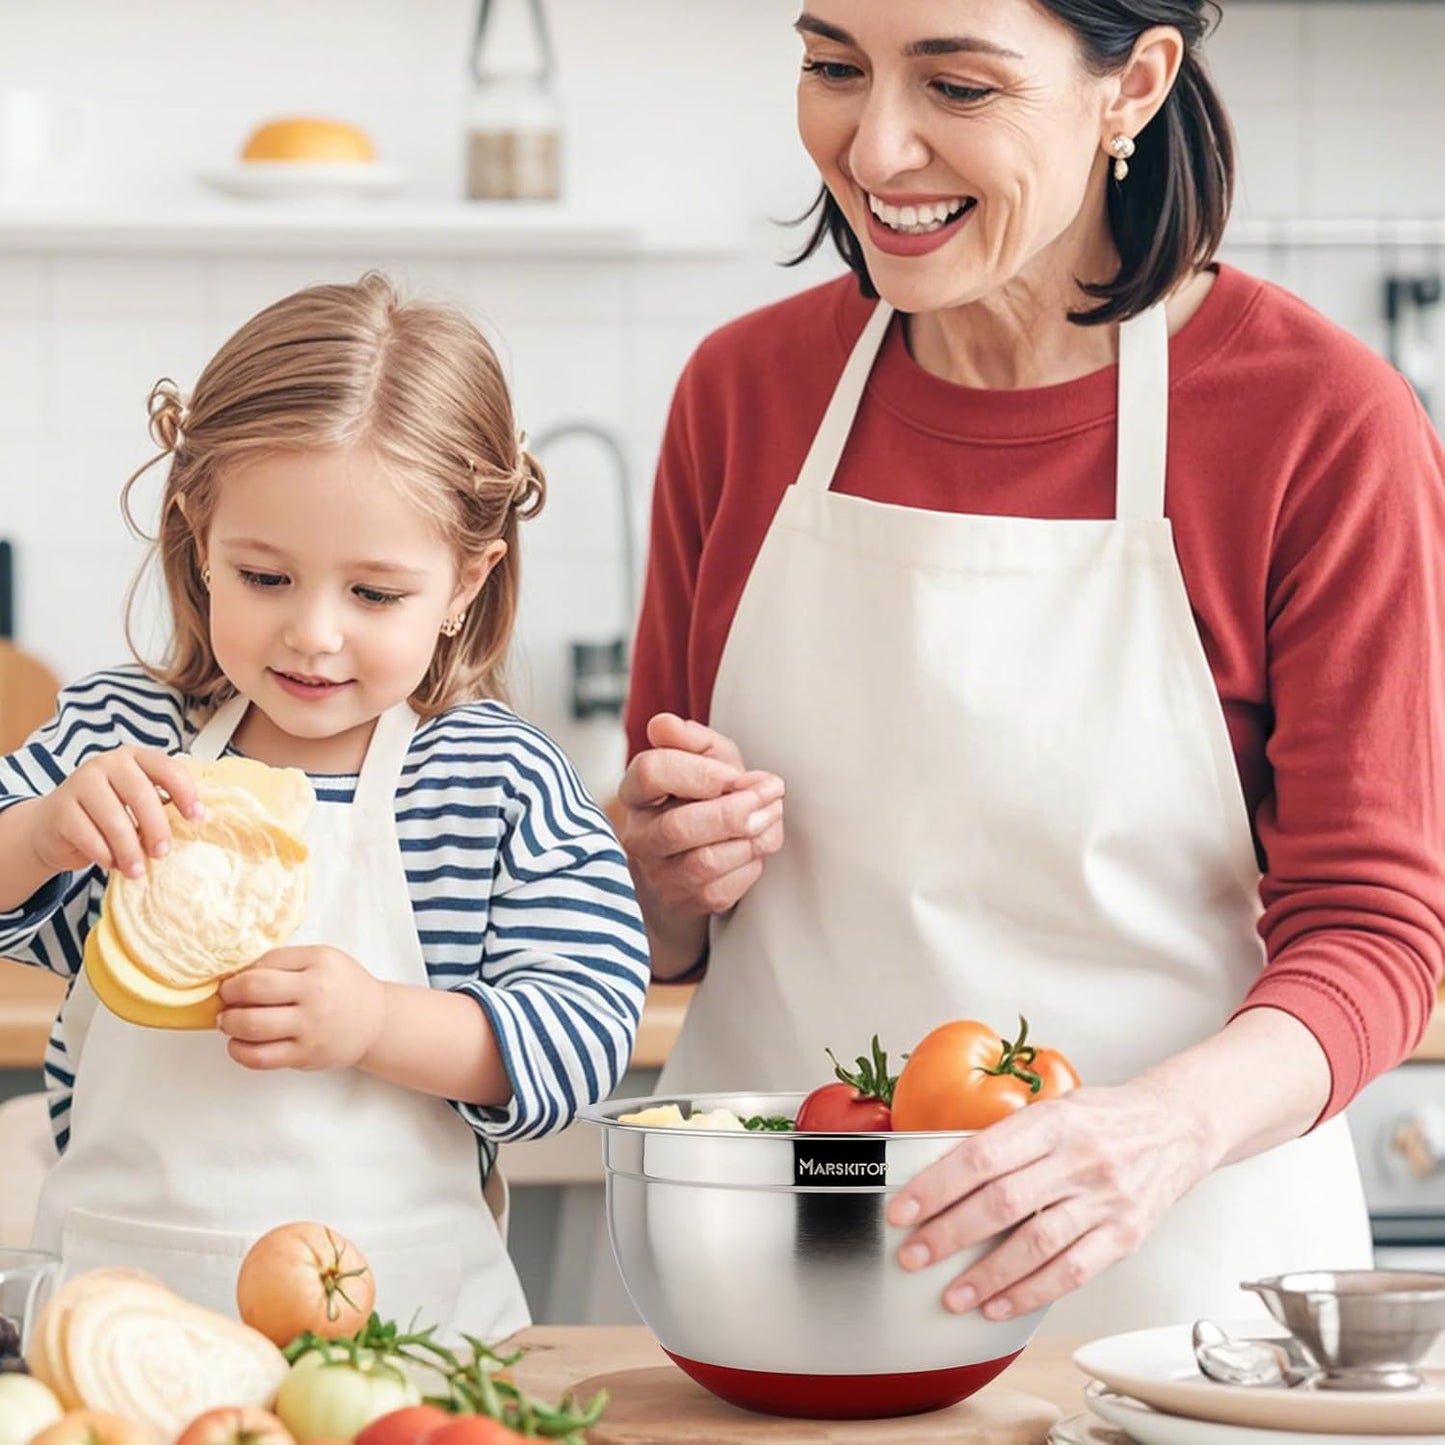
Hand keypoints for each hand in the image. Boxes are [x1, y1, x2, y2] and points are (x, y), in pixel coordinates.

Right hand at [26, 746, 202, 879]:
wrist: (55, 825)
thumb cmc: (106, 813)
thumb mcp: (137, 803)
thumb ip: (162, 804)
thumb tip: (194, 823)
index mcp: (134, 758)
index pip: (166, 768)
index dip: (185, 793)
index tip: (196, 819)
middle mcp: (107, 764)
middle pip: (141, 795)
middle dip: (156, 828)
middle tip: (162, 853)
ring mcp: (80, 783)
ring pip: (114, 819)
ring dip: (130, 850)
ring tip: (137, 869)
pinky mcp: (60, 808)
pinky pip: (89, 836)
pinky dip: (104, 854)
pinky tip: (111, 863)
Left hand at [217, 945, 384, 1071]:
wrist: (375, 1021)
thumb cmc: (343, 987)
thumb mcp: (323, 959)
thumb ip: (285, 961)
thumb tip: (239, 974)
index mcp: (319, 963)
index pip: (265, 963)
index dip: (241, 973)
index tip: (234, 980)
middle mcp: (315, 994)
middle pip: (253, 991)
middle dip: (228, 995)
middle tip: (226, 999)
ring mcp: (310, 1027)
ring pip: (251, 1026)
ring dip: (229, 1023)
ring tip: (229, 1021)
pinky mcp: (305, 1055)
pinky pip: (259, 1057)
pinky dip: (239, 1051)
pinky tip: (238, 1044)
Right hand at [616, 713, 784, 916]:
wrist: (698, 854)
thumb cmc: (703, 798)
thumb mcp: (706, 759)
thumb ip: (692, 739)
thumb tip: (665, 725)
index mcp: (637, 792)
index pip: (651, 773)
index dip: (700, 773)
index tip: (734, 774)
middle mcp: (639, 836)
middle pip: (680, 826)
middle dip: (735, 810)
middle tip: (771, 792)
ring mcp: (659, 874)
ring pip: (706, 862)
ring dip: (751, 837)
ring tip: (772, 816)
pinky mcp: (685, 902)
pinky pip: (723, 889)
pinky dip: (752, 864)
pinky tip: (759, 845)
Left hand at [885, 1080, 1218, 1319]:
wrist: (1176, 1128)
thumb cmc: (1103, 1118)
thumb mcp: (1052, 1108)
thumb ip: (1006, 1138)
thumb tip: (942, 1172)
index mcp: (1051, 1121)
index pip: (981, 1156)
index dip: (936, 1187)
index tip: (903, 1210)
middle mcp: (1079, 1160)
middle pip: (1002, 1203)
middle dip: (949, 1234)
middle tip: (913, 1255)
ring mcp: (1105, 1200)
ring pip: (1036, 1245)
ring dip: (986, 1276)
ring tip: (951, 1294)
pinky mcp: (1124, 1236)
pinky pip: (1071, 1272)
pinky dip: (1030, 1293)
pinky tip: (999, 1304)